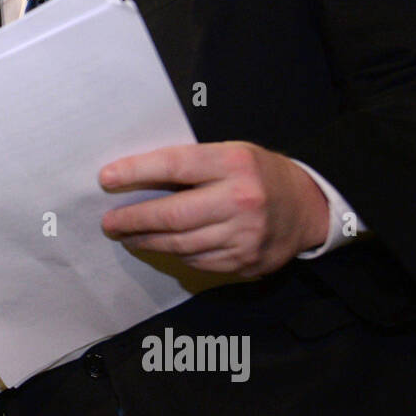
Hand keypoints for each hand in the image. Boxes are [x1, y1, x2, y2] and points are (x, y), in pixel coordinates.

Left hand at [99, 141, 328, 277]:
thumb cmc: (258, 173)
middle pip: (172, 214)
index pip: (174, 165)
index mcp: (234, 163)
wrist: (309, 206)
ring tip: (126, 234)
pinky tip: (159, 245)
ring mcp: (245, 236)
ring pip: (180, 244)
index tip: (106, 178)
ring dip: (147, 240)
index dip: (135, 172)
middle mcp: (241, 200)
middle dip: (133, 219)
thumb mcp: (230, 154)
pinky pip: (197, 261)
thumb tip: (135, 178)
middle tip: (109, 221)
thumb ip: (191, 165)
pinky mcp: (245, 262)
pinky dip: (174, 253)